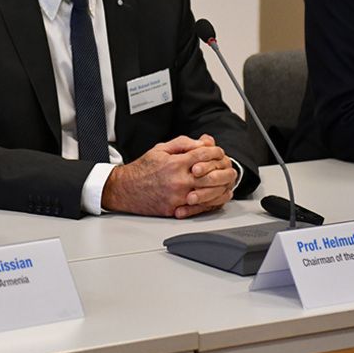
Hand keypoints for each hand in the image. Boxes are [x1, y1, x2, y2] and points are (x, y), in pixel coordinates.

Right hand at [101, 134, 236, 217]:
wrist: (125, 189)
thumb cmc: (142, 169)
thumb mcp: (160, 148)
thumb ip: (183, 144)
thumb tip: (202, 143)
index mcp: (175, 163)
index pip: (203, 154)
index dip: (215, 151)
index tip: (219, 152)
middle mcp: (178, 180)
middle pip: (210, 175)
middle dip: (222, 170)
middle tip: (228, 168)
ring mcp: (177, 197)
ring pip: (208, 193)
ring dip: (220, 188)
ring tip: (225, 183)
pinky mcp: (175, 209)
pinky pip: (198, 208)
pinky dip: (210, 203)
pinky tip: (216, 197)